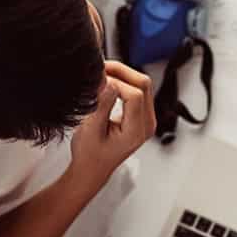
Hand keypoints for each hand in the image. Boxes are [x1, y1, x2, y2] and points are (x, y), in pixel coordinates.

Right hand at [68, 61, 154, 189]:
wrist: (91, 169)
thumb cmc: (89, 154)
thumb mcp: (90, 129)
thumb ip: (102, 105)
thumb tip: (109, 82)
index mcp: (137, 131)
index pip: (135, 95)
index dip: (116, 83)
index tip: (97, 80)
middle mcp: (147, 124)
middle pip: (144, 84)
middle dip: (122, 72)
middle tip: (100, 68)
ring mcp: (146, 119)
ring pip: (142, 84)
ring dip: (122, 75)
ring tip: (101, 74)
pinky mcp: (140, 115)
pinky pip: (137, 90)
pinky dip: (123, 82)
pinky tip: (107, 82)